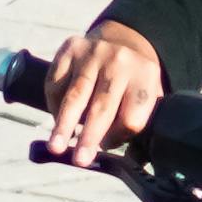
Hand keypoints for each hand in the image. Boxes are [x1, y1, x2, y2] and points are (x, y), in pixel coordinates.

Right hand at [35, 20, 169, 165]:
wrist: (119, 41)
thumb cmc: (132, 82)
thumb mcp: (148, 97)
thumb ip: (140, 125)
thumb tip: (132, 160)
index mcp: (146, 76)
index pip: (131, 116)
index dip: (118, 136)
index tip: (107, 146)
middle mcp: (120, 62)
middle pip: (103, 106)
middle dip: (90, 136)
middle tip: (80, 160)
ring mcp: (93, 53)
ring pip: (75, 95)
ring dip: (64, 124)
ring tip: (55, 146)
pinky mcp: (70, 48)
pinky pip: (56, 81)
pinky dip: (53, 104)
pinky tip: (56, 118)